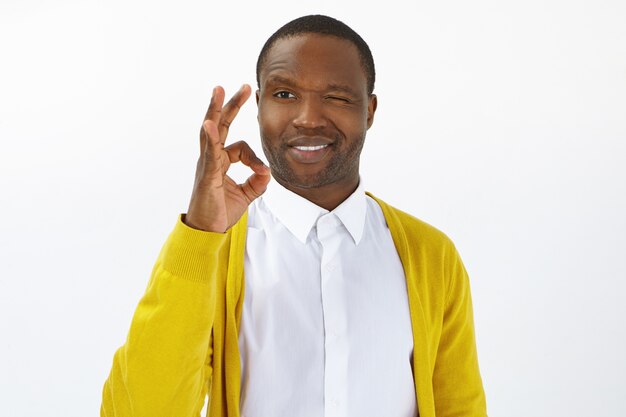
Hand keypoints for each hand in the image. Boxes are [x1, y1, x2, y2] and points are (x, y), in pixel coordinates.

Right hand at [185, 85, 269, 231]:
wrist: (208, 232)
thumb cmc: (220, 212)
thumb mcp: (246, 195)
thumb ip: (257, 181)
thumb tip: (268, 171)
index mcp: (220, 162)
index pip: (239, 147)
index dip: (254, 157)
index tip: (262, 172)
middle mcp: (211, 159)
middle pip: (221, 126)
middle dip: (231, 105)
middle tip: (242, 87)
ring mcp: (207, 164)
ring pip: (211, 131)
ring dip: (215, 109)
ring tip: (218, 90)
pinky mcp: (207, 174)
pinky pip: (209, 152)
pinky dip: (210, 137)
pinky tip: (209, 122)